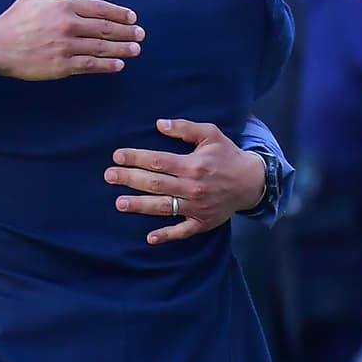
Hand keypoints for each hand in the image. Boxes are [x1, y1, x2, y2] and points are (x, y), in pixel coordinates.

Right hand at [0, 0, 142, 79]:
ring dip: (122, 48)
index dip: (119, 13)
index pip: (99, 8)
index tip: (132, 18)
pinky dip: (107, 65)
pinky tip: (119, 65)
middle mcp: (68, 24)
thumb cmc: (13, 20)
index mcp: (62, 5)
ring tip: (135, 50)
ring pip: (101, 47)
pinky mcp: (61, 65)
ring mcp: (66, 46)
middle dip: (126, 31)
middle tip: (140, 35)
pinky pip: (90, 65)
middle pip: (105, 28)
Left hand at [105, 119, 266, 244]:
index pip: (158, 161)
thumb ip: (185, 128)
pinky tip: (150, 238)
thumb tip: (159, 124)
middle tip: (109, 176)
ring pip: (163, 207)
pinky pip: (183, 231)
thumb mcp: (210, 134)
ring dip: (140, 206)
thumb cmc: (227, 155)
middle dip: (129, 179)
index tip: (117, 156)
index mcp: (193, 164)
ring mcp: (197, 206)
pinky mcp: (202, 222)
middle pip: (155, 183)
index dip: (136, 158)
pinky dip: (167, 235)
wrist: (252, 182)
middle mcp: (192, 186)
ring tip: (119, 203)